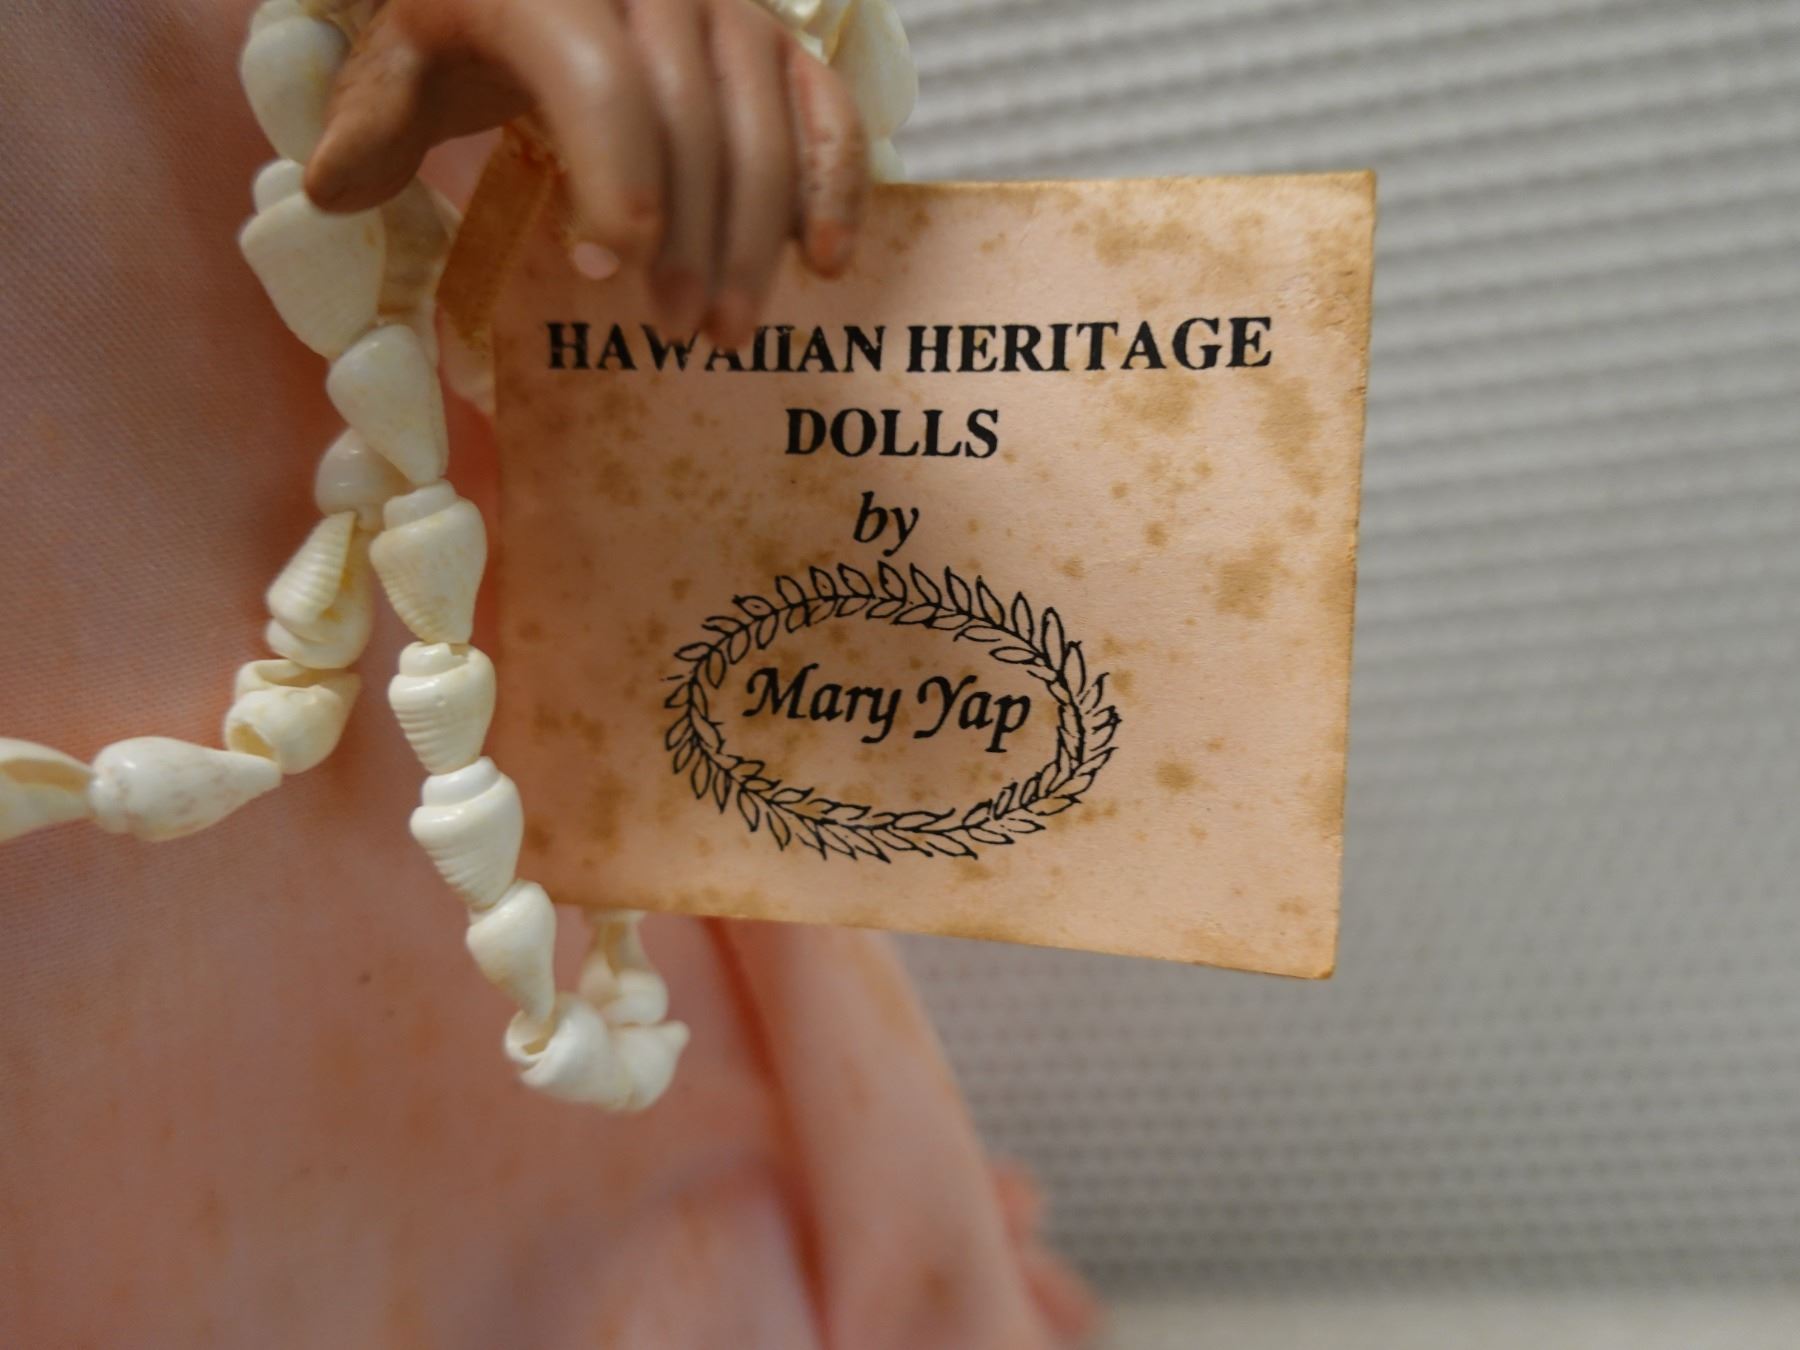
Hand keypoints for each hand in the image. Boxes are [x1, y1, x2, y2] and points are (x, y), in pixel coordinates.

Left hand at [305, 0, 870, 345]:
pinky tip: (828, 264)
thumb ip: (372, 120)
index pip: (596, 77)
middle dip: (691, 237)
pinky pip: (825, 107)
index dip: (612, 178)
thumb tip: (330, 192)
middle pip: (693, 119)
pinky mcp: (777, 35)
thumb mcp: (405, 56)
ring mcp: (727, 4)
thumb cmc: (470, 16)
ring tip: (730, 332)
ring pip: (764, 124)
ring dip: (756, 239)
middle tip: (676, 331)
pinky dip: (834, 183)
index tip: (604, 272)